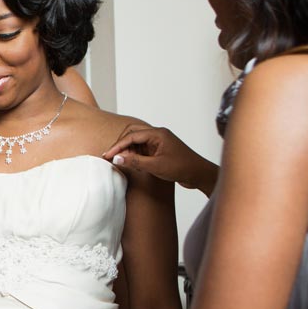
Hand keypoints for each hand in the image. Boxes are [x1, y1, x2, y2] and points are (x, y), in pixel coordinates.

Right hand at [103, 124, 217, 194]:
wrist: (199, 174)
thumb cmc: (182, 167)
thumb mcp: (156, 166)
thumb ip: (135, 161)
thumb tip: (117, 158)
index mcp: (158, 134)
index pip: (131, 136)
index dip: (117, 146)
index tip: (108, 155)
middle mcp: (158, 135)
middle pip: (133, 136)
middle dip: (121, 146)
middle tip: (112, 158)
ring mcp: (159, 143)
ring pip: (138, 143)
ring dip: (128, 152)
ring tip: (121, 162)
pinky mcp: (160, 150)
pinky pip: (144, 150)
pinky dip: (136, 156)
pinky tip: (132, 164)